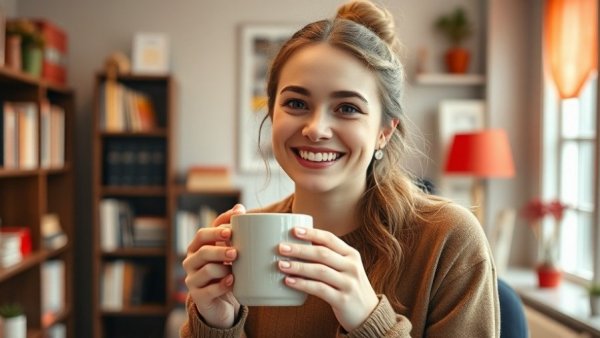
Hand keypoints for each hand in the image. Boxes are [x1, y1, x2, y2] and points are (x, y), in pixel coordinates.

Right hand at [182, 204, 245, 327]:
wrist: (222, 302)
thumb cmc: (226, 270)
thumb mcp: (228, 250)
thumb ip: (231, 231)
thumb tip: (240, 208)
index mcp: (197, 248)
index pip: (202, 235)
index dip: (215, 231)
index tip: (230, 231)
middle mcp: (191, 262)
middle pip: (202, 252)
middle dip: (219, 250)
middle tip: (235, 252)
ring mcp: (192, 280)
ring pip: (205, 270)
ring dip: (222, 269)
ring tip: (235, 270)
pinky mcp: (198, 297)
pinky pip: (209, 290)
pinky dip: (221, 286)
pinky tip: (232, 282)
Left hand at [277, 227, 378, 330]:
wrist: (368, 314)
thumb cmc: (349, 286)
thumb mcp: (345, 268)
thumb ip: (329, 257)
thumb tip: (297, 244)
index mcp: (351, 255)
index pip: (330, 239)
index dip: (312, 233)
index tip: (294, 230)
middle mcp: (352, 266)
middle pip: (323, 253)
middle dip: (300, 249)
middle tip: (281, 248)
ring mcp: (348, 283)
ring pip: (320, 270)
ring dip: (299, 266)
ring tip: (281, 265)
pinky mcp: (343, 300)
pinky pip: (320, 289)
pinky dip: (303, 284)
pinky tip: (289, 281)